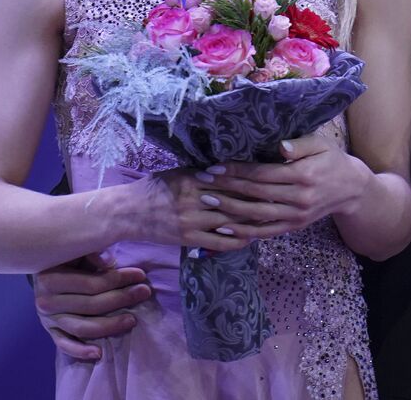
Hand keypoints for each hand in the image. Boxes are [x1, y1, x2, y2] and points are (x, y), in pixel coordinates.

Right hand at [33, 253, 151, 360]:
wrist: (42, 271)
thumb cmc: (66, 257)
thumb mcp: (76, 249)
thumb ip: (91, 253)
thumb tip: (109, 262)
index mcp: (50, 278)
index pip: (91, 283)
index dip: (119, 279)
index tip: (141, 274)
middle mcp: (46, 301)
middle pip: (91, 305)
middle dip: (122, 298)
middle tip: (144, 292)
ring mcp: (47, 319)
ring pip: (82, 327)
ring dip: (110, 326)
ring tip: (133, 320)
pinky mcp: (50, 331)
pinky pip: (65, 345)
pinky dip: (80, 351)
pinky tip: (98, 353)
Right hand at [130, 166, 275, 252]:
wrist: (128, 212)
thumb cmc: (155, 187)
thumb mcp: (179, 172)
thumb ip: (203, 172)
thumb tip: (230, 168)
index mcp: (193, 179)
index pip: (230, 179)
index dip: (253, 180)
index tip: (273, 178)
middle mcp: (194, 199)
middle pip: (233, 199)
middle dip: (258, 200)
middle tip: (282, 198)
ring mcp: (192, 221)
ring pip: (229, 220)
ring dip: (252, 221)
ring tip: (272, 218)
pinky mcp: (188, 238)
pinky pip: (217, 242)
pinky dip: (236, 240)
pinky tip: (250, 238)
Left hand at [194, 130, 369, 240]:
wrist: (352, 189)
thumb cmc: (332, 160)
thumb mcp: (322, 144)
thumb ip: (300, 144)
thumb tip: (280, 147)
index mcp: (304, 174)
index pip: (264, 173)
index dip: (238, 170)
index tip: (216, 166)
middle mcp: (299, 197)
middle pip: (256, 194)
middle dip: (228, 187)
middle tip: (203, 181)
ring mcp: (296, 215)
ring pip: (257, 215)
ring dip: (230, 209)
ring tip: (208, 201)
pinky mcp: (294, 227)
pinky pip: (265, 231)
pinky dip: (243, 232)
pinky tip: (224, 228)